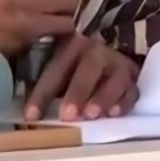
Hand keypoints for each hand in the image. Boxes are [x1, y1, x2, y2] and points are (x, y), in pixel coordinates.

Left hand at [25, 34, 140, 121]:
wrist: (109, 45)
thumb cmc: (75, 62)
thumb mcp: (59, 64)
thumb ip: (49, 82)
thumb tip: (27, 109)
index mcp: (69, 44)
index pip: (54, 70)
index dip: (41, 93)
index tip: (31, 116)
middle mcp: (94, 50)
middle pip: (87, 69)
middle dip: (77, 92)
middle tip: (68, 115)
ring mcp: (116, 61)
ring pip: (113, 79)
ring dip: (102, 97)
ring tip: (92, 114)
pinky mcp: (132, 75)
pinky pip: (132, 89)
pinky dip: (124, 102)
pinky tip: (115, 113)